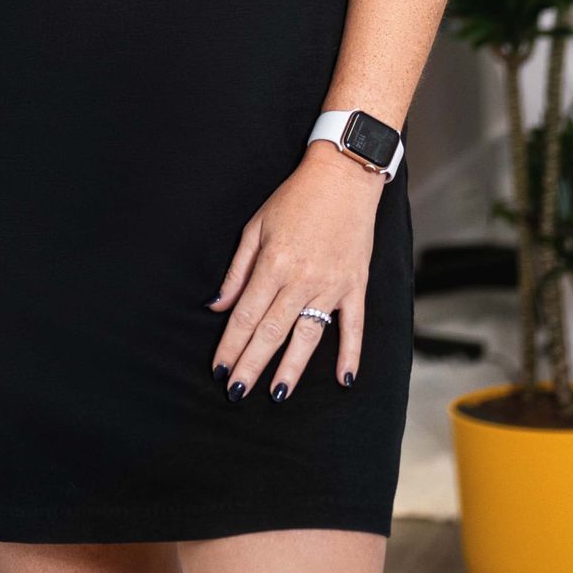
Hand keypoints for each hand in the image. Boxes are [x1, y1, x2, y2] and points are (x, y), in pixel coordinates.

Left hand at [207, 145, 383, 399]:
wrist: (343, 177)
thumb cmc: (295, 198)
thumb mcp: (256, 226)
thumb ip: (237, 270)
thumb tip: (218, 306)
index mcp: (273, 264)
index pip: (246, 315)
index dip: (231, 345)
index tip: (219, 369)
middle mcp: (301, 280)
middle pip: (272, 332)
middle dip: (251, 365)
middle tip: (235, 393)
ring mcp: (331, 286)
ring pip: (308, 337)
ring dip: (291, 368)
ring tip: (277, 395)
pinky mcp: (355, 286)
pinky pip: (353, 327)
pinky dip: (350, 355)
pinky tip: (343, 380)